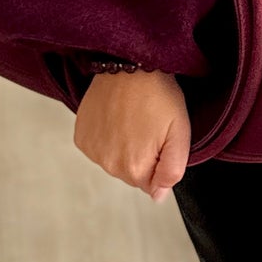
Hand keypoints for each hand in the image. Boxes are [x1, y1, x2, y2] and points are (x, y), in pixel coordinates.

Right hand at [72, 66, 191, 199]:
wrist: (129, 65)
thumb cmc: (158, 95)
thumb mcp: (180, 133)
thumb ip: (172, 172)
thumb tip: (157, 196)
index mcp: (135, 168)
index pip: (151, 185)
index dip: (159, 162)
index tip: (159, 138)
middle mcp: (109, 165)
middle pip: (132, 174)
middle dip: (142, 156)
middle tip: (147, 127)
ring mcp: (92, 151)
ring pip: (115, 162)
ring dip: (124, 147)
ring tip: (131, 120)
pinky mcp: (81, 138)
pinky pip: (99, 149)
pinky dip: (107, 139)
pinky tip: (115, 119)